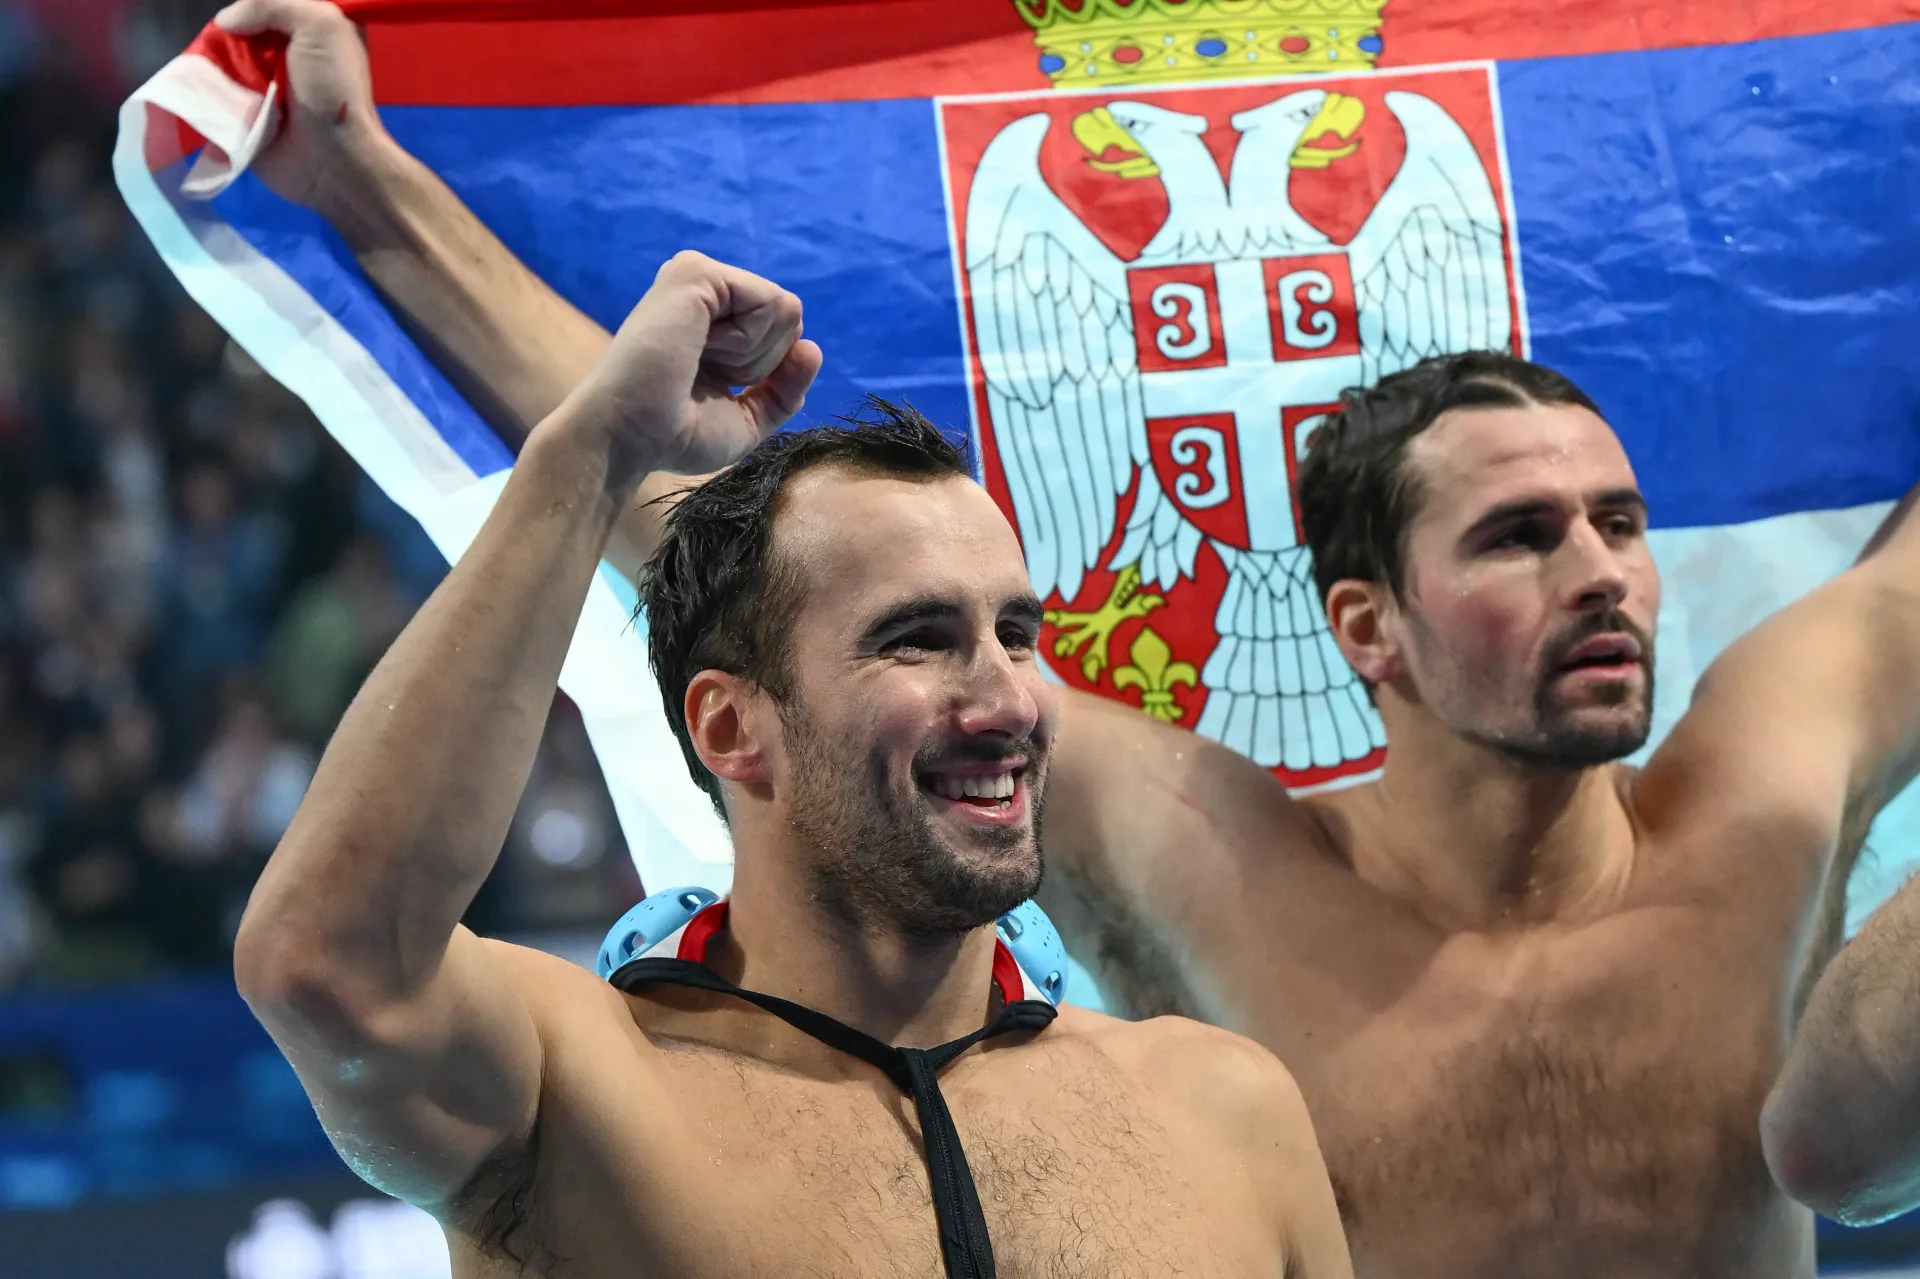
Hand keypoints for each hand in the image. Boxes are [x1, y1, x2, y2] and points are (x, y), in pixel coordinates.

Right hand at [214, 0, 393, 214]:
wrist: (332, 158)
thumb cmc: (333, 90)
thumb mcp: (320, 25)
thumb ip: (272, 4)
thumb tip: (227, 21)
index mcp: (313, 32)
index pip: (269, 7)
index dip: (253, 8)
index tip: (247, 18)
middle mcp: (288, 55)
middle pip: (242, 29)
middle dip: (228, 33)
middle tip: (227, 44)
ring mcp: (264, 84)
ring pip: (223, 58)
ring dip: (214, 60)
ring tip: (213, 66)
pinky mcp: (245, 112)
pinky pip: (215, 90)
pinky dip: (206, 87)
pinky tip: (201, 85)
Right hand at [555, 252, 824, 485]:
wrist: (628, 438)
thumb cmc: (674, 435)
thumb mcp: (747, 418)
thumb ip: (785, 388)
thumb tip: (812, 347)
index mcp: (715, 320)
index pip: (784, 332)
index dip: (767, 373)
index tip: (713, 389)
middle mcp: (707, 291)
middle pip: (789, 318)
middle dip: (762, 364)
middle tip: (702, 377)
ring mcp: (700, 276)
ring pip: (785, 310)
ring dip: (752, 356)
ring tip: (695, 363)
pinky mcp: (697, 272)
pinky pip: (771, 304)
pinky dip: (747, 344)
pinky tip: (699, 350)